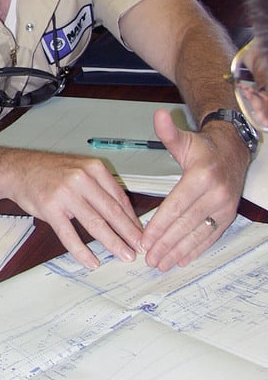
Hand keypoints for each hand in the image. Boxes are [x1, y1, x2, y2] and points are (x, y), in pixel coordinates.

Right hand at [5, 150, 142, 268]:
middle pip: (112, 212)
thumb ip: (99, 188)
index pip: (119, 198)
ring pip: (95, 223)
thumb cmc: (50, 172)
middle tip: (140, 249)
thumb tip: (123, 214)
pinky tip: (91, 261)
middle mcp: (82, 179)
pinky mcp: (50, 208)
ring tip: (124, 255)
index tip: (141, 234)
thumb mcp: (79, 170)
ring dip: (112, 242)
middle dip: (129, 233)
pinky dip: (81, 251)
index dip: (132, 219)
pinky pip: (69, 234)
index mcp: (93, 169)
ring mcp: (65, 194)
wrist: (18, 169)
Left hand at [140, 108, 247, 270]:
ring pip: (197, 234)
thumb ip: (169, 133)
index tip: (145, 239)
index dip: (160, 225)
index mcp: (201, 177)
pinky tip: (182, 259)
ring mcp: (223, 207)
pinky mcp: (227, 216)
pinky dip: (195, 250)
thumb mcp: (185, 139)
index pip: (176, 206)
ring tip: (161, 263)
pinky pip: (210, 236)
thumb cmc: (204, 148)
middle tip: (149, 258)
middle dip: (165, 243)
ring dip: (178, 251)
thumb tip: (158, 116)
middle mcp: (215, 194)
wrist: (233, 151)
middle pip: (185, 224)